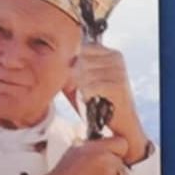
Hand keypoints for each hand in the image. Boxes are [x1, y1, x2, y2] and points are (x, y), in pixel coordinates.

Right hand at [28, 136, 128, 174]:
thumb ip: (94, 146)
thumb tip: (104, 144)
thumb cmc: (62, 174)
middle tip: (99, 170)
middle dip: (113, 164)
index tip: (114, 153)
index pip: (122, 143)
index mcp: (98, 149)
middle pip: (122, 160)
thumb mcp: (76, 149)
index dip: (117, 149)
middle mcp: (105, 161)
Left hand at [70, 43, 148, 162]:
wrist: (123, 124)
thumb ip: (72, 69)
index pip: (80, 49)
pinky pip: (89, 87)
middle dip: (72, 77)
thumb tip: (51, 60)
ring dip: (78, 89)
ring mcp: (118, 71)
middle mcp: (116, 58)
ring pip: (82, 75)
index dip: (70, 64)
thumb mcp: (86, 82)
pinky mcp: (117, 86)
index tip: (70, 80)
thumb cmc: (101, 103)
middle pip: (79, 61)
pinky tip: (89, 101)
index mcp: (111, 53)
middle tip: (73, 90)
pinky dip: (85, 96)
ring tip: (83, 97)